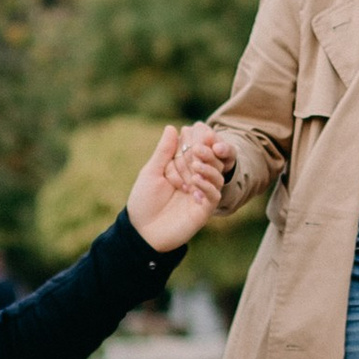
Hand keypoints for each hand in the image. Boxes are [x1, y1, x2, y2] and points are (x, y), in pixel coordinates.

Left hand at [126, 125, 227, 254]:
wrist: (142, 231)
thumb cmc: (144, 201)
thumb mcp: (152, 172)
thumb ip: (164, 151)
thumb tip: (172, 127)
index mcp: (182, 168)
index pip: (196, 149)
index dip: (196, 140)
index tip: (194, 130)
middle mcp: (195, 179)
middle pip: (210, 160)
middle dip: (204, 152)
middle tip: (197, 147)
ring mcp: (201, 193)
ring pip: (216, 175)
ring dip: (208, 167)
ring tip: (195, 165)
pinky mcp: (205, 209)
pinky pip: (214, 194)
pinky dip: (207, 185)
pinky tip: (195, 181)